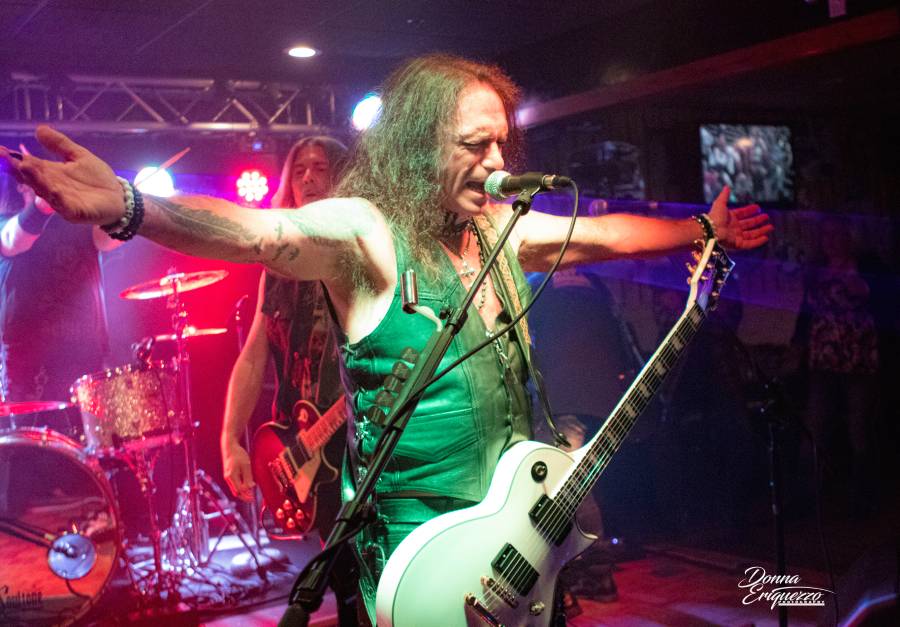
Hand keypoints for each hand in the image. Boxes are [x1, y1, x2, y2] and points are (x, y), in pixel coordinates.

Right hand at [1, 125, 123, 224]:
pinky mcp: (76, 213)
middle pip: (34, 179)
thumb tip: (39, 129)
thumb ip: (60, 144)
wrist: (120, 197)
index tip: (1, 150)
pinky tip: (52, 188)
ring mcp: (62, 202)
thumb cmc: (98, 178)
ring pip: (46, 191)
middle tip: (12, 158)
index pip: (29, 166)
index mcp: (51, 174)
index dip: (14, 159)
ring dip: (37, 180)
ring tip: (27, 167)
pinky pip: (64, 205)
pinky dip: (58, 197)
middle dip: (22, 169)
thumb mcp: (78, 156)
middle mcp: (52, 188)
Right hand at [222, 439, 255, 501]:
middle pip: (235, 492)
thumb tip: (250, 488)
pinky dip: (240, 487)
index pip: (239, 491)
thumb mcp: (246, 465)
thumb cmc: (238, 454)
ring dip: (242, 492)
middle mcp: (228, 478)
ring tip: (250, 493)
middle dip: (244, 496)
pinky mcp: (229, 474)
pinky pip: (234, 484)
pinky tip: (246, 486)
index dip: (246, 496)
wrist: (230, 447)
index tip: (253, 498)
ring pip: (234, 488)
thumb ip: (248, 477)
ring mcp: (227, 476)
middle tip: (252, 498)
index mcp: (232, 477)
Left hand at [708, 185, 773, 249]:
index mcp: (730, 218)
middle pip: (748, 224)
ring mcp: (736, 236)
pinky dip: (758, 241)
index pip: (742, 214)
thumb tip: (727, 186)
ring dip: (761, 231)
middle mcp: (733, 227)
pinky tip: (766, 238)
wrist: (711, 229)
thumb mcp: (720, 203)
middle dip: (758, 221)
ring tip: (771, 227)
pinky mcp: (737, 244)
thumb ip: (724, 195)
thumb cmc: (715, 217)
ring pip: (751, 234)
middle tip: (767, 217)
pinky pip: (750, 244)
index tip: (758, 207)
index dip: (749, 211)